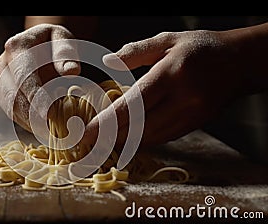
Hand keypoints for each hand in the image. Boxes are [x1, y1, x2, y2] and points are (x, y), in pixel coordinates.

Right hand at [0, 24, 80, 131]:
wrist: (37, 45)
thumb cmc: (53, 43)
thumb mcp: (63, 39)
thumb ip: (66, 52)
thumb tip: (71, 71)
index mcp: (17, 47)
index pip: (24, 77)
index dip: (36, 98)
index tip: (49, 115)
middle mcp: (2, 64)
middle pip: (14, 96)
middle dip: (33, 116)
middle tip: (53, 130)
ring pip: (10, 108)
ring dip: (29, 123)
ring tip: (50, 132)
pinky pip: (11, 113)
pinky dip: (26, 123)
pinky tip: (43, 129)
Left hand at [84, 29, 249, 148]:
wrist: (240, 61)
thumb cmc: (199, 47)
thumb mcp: (167, 40)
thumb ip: (135, 51)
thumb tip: (107, 62)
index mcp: (170, 75)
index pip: (133, 105)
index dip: (107, 122)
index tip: (87, 133)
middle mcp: (182, 99)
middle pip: (139, 127)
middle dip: (111, 136)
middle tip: (90, 141)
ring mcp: (192, 115)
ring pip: (152, 137)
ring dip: (126, 141)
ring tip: (105, 140)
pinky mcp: (196, 124)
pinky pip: (165, 137)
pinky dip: (144, 139)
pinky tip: (130, 138)